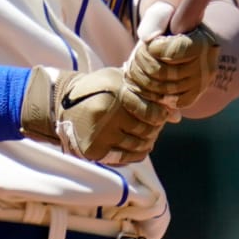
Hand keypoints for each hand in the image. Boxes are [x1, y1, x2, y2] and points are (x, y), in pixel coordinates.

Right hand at [20, 66, 166, 163]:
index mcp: (115, 92)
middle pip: (146, 130)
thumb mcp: (119, 80)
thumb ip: (146, 94)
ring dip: (146, 142)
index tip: (160, 115)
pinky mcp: (94, 150)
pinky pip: (124, 158)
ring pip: (137, 146)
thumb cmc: (97, 89)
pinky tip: (134, 146)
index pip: (151, 112)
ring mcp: (100, 134)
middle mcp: (108, 114)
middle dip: (154, 129)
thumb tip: (176, 116)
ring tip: (145, 136)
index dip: (160, 115)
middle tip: (153, 126)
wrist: (62, 103)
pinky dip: (134, 154)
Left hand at [125, 2, 221, 109]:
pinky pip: (169, 103)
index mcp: (203, 42)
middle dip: (141, 64)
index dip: (153, 48)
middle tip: (136, 57)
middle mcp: (207, 65)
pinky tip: (148, 83)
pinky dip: (153, 94)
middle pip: (162, 72)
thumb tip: (148, 39)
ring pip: (162, 89)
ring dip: (141, 79)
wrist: (182, 39)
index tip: (149, 42)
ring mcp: (201, 83)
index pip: (173, 51)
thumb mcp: (163, 13)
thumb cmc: (170, 23)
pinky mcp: (194, 96)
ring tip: (136, 69)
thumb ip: (156, 19)